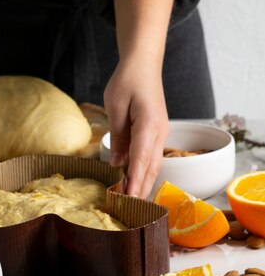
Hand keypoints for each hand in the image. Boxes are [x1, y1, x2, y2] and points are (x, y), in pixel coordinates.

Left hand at [104, 55, 168, 198]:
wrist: (143, 65)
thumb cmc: (127, 81)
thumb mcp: (115, 106)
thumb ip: (118, 136)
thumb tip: (117, 163)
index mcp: (148, 124)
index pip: (140, 159)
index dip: (134, 181)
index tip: (128, 198)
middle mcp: (159, 132)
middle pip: (150, 166)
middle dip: (140, 188)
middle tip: (129, 210)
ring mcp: (161, 132)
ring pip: (154, 164)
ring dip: (144, 182)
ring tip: (133, 202)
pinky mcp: (157, 132)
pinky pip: (152, 156)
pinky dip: (145, 171)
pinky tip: (136, 181)